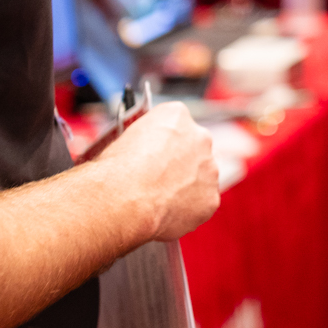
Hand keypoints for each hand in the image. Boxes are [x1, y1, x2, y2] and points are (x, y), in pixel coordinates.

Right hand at [100, 101, 219, 242]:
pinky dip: (188, 209)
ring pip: (201, 177)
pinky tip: (167, 212)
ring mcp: (209, 169)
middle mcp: (200, 137)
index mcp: (176, 115)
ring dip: (187, 185)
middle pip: (193, 149)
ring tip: (161, 198)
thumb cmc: (117, 169)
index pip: (175, 123)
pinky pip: (202, 203)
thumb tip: (144, 152)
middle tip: (159, 178)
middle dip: (180, 162)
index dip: (163, 141)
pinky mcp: (211, 198)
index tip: (155, 153)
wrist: (123, 200)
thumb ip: (146, 139)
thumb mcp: (123, 137)